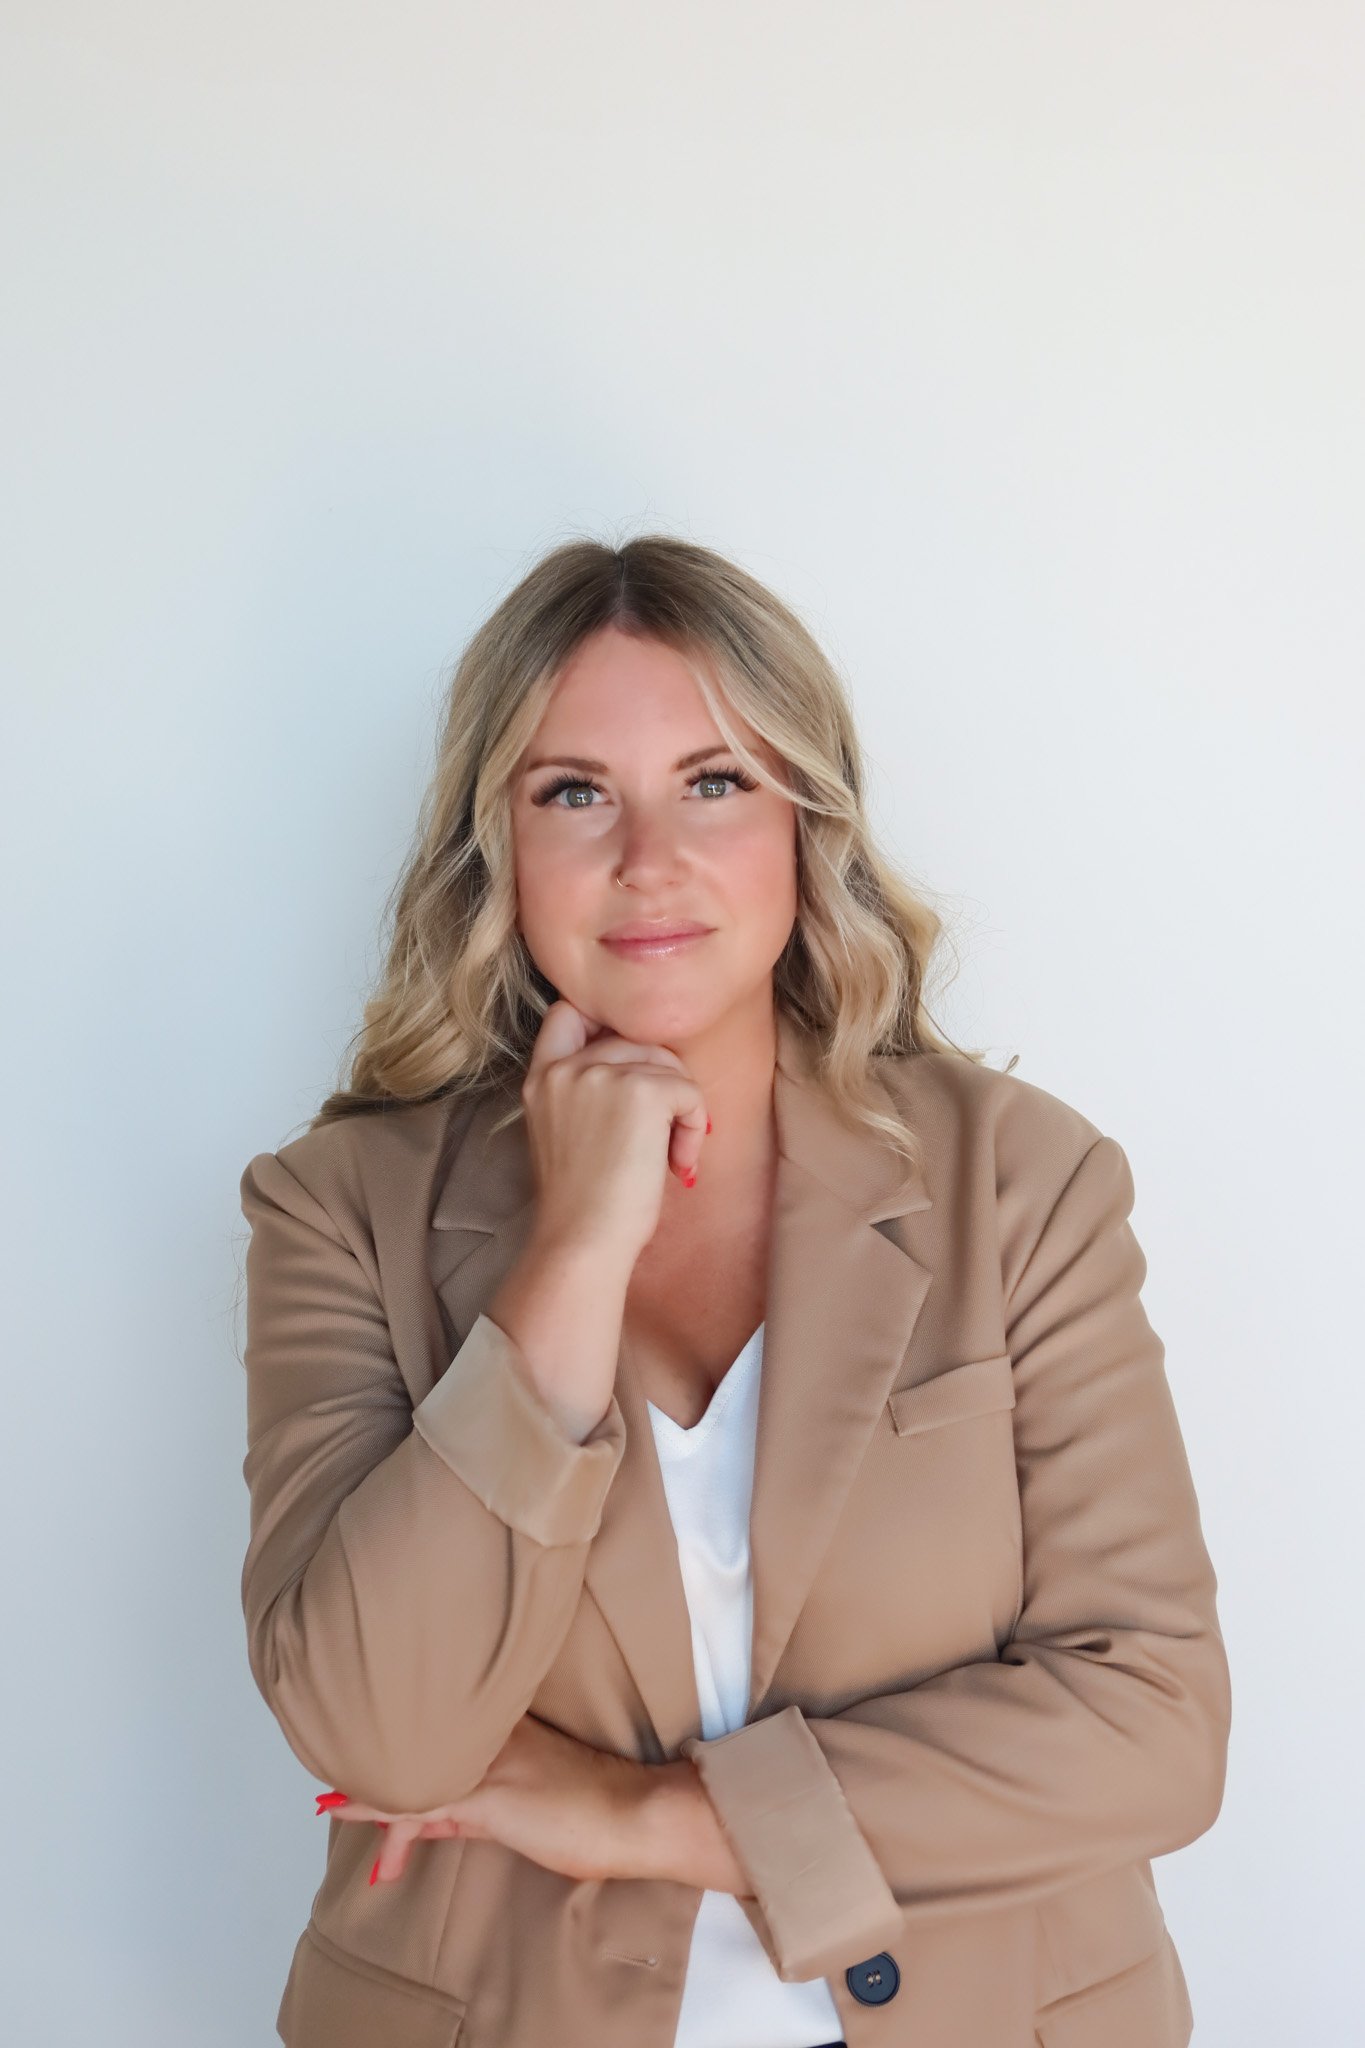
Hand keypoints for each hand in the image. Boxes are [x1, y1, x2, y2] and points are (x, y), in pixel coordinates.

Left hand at [316, 1714, 656, 1886]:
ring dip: (370, 1791)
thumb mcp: (528, 1805)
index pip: (442, 1740)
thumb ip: (483, 1807)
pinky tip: (357, 1812)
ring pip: (415, 1772)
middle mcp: (492, 1739)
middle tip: (337, 1788)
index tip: (373, 1758)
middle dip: (380, 1767)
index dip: (405, 1752)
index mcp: (506, 1734)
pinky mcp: (489, 1796)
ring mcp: (489, 1764)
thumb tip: (440, 1820)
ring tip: (333, 1804)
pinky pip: (422, 1803)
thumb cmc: (594, 1810)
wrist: (635, 1813)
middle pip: (422, 1750)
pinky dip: (385, 1809)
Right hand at [520, 999, 710, 1264]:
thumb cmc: (581, 1205)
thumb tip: (646, 1069)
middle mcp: (566, 1068)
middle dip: (660, 1082)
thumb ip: (584, 1092)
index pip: (568, 1013)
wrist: (582, 1242)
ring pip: (668, 1065)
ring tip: (669, 1156)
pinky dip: (695, 1127)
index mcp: (541, 1077)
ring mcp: (602, 1074)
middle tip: (660, 1136)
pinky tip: (677, 1162)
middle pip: (636, 1041)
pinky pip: (689, 1091)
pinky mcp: (641, 1090)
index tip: (630, 1072)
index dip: (606, 1028)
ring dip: (681, 1109)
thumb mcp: (562, 1133)